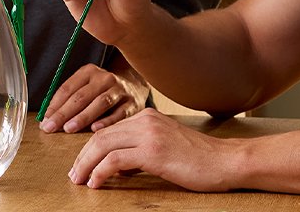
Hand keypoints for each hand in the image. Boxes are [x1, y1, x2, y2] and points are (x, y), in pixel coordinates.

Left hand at [39, 64, 149, 133]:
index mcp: (89, 71)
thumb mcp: (86, 86)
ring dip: (82, 116)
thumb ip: (69, 99)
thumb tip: (47, 118)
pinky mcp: (133, 104)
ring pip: (99, 103)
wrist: (135, 85)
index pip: (68, 88)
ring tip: (69, 128)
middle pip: (81, 96)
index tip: (44, 120)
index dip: (54, 105)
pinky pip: (119, 113)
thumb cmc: (102, 90)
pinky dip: (107, 121)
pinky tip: (95, 129)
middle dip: (63, 113)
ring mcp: (120, 90)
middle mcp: (104, 78)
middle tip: (51, 127)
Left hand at [69, 109, 233, 190]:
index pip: (108, 130)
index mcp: (147, 116)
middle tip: (74, 175)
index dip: (89, 148)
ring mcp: (148, 134)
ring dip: (86, 165)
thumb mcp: (165, 145)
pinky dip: (100, 172)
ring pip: (103, 146)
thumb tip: (117, 165)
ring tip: (79, 180)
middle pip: (100, 137)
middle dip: (82, 157)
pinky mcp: (153, 152)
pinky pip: (115, 160)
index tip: (81, 164)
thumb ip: (141, 148)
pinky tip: (96, 183)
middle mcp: (145, 120)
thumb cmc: (199, 159)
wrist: (226, 161)